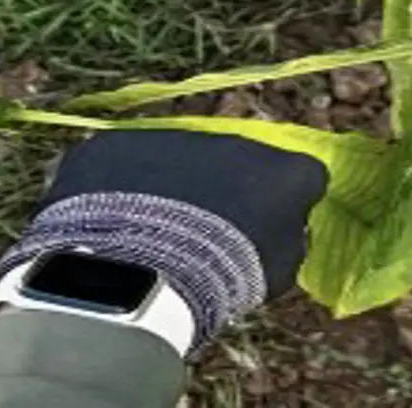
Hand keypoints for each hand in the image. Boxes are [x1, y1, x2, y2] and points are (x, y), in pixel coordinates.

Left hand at [0, 130, 328, 349]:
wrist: (143, 267)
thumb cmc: (222, 276)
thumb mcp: (277, 271)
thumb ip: (287, 238)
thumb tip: (282, 226)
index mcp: (280, 169)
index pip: (300, 174)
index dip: (285, 199)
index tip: (269, 223)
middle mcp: (230, 139)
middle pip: (234, 158)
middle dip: (222, 186)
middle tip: (202, 230)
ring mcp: (170, 135)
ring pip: (176, 155)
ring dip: (170, 183)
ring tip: (150, 231)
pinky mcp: (117, 141)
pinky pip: (124, 159)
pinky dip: (120, 184)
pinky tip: (111, 222)